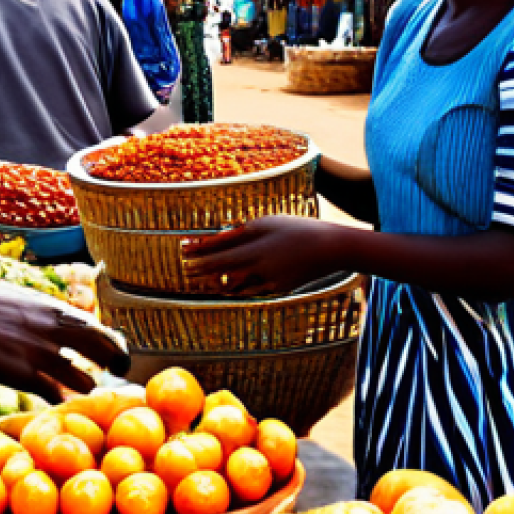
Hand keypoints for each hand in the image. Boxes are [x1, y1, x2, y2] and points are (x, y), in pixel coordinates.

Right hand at [0, 282, 129, 401]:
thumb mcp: (20, 298)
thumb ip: (43, 311)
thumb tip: (58, 318)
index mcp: (53, 310)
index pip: (98, 328)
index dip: (113, 344)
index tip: (117, 354)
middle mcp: (54, 331)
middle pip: (101, 352)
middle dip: (114, 365)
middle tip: (117, 374)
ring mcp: (42, 355)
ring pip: (83, 381)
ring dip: (84, 388)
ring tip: (80, 390)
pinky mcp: (25, 377)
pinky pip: (55, 397)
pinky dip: (59, 401)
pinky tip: (57, 402)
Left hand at [182, 216, 344, 297]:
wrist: (331, 249)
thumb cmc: (296, 229)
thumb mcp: (266, 224)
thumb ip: (240, 233)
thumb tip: (218, 238)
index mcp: (255, 249)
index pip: (218, 254)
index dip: (199, 253)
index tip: (183, 251)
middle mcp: (259, 268)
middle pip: (222, 271)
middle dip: (202, 270)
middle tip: (185, 270)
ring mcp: (269, 281)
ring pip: (235, 285)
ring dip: (217, 282)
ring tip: (202, 280)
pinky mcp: (278, 289)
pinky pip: (251, 290)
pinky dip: (237, 288)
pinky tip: (226, 286)